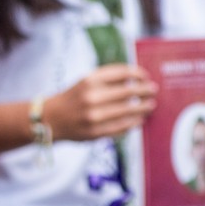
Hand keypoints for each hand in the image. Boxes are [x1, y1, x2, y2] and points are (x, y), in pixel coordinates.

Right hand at [42, 64, 156, 141]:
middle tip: (153, 90)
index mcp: (89, 80)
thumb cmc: (73, 98)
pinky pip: (121, 127)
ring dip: (143, 108)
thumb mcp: (85, 82)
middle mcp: (92, 97)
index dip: (138, 74)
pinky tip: (139, 120)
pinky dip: (133, 123)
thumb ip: (107, 79)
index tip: (145, 76)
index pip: (122, 73)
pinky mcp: (95, 132)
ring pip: (128, 111)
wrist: (51, 118)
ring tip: (150, 106)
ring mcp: (94, 116)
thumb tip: (136, 80)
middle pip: (128, 92)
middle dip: (145, 90)